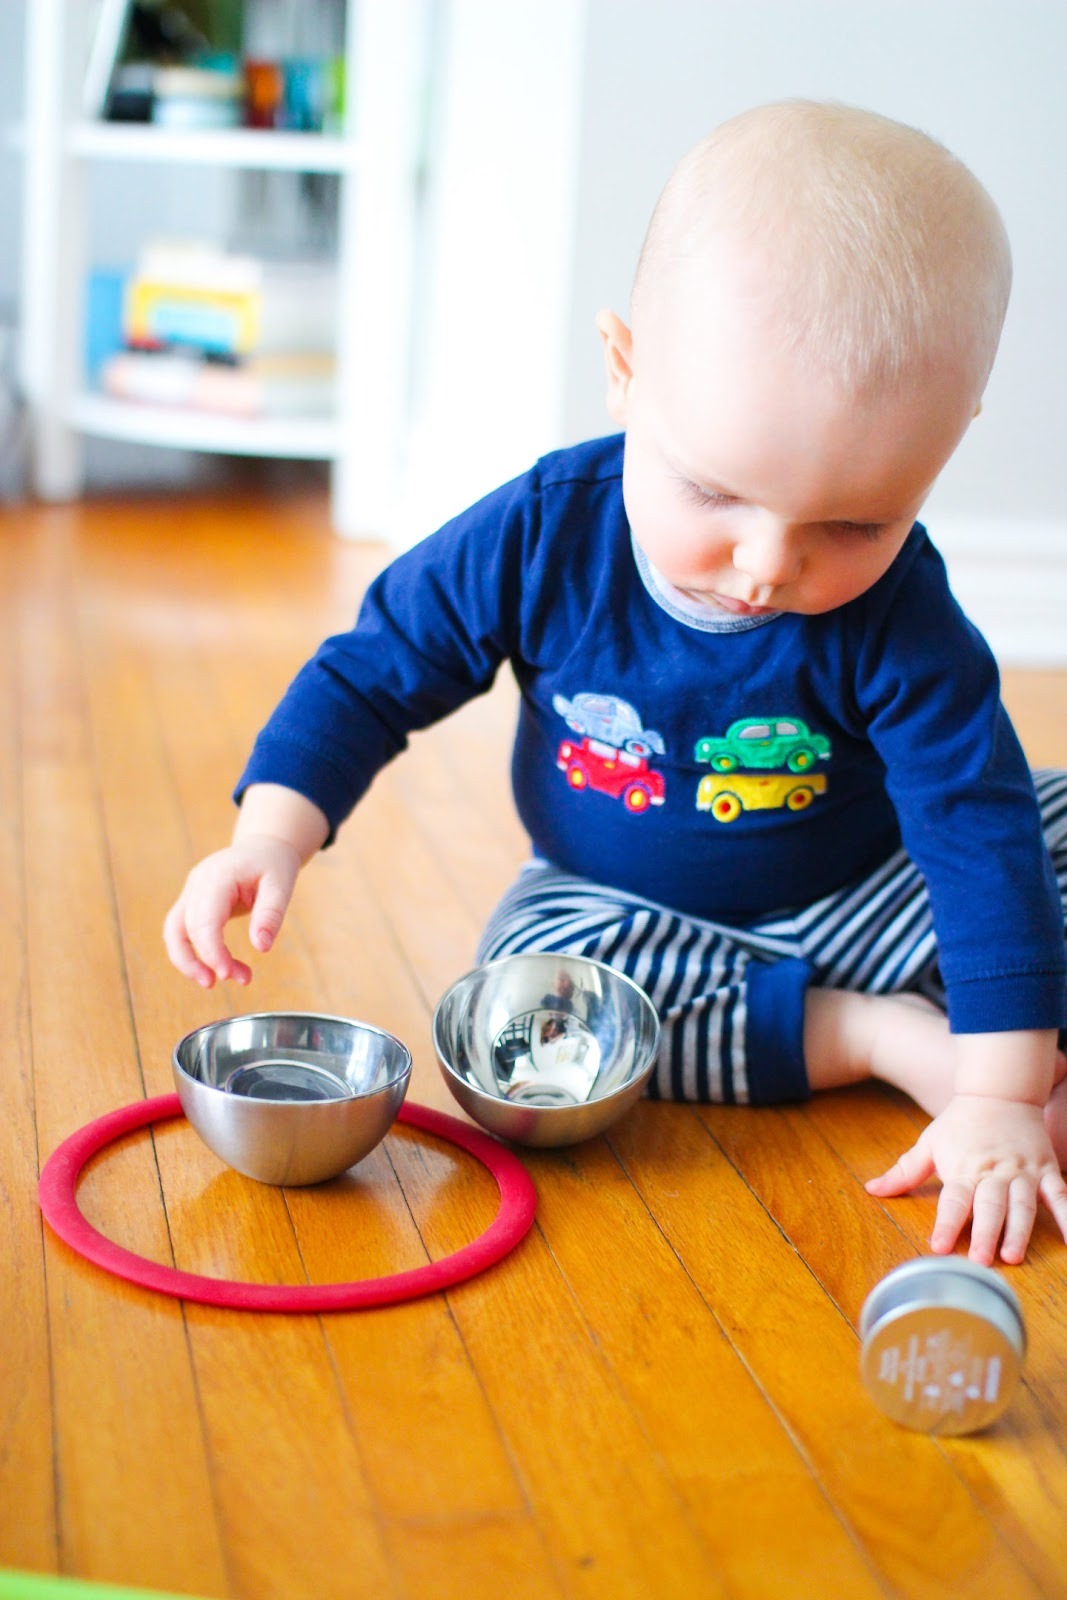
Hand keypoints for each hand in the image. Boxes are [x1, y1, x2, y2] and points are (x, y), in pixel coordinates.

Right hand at [163, 834, 301, 986]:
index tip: (229, 974)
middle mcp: (197, 883)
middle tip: (238, 979)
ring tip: (214, 983)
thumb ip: (271, 914)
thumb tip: (261, 948)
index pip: (204, 920)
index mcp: (218, 876)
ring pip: (174, 933)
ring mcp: (191, 893)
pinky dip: (196, 953)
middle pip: (184, 929)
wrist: (263, 848)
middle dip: (205, 961)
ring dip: (189, 962)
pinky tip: (221, 966)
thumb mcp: (282, 885)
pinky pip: (183, 932)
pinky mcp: (192, 904)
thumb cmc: (273, 864)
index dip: (211, 951)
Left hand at [866, 1093, 1066, 1264]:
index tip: (938, 1247)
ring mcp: (1022, 1172)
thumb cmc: (959, 1122)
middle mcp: (994, 1172)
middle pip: (989, 1206)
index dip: (945, 1223)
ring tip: (1012, 1256)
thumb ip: (904, 1171)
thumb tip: (871, 1189)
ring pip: (1022, 1205)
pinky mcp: (1046, 1169)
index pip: (953, 1200)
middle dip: (984, 1234)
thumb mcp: (928, 1143)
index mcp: (963, 1168)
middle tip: (979, 1261)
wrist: (999, 1091)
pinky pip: (1060, 1195)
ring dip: (1018, 1231)